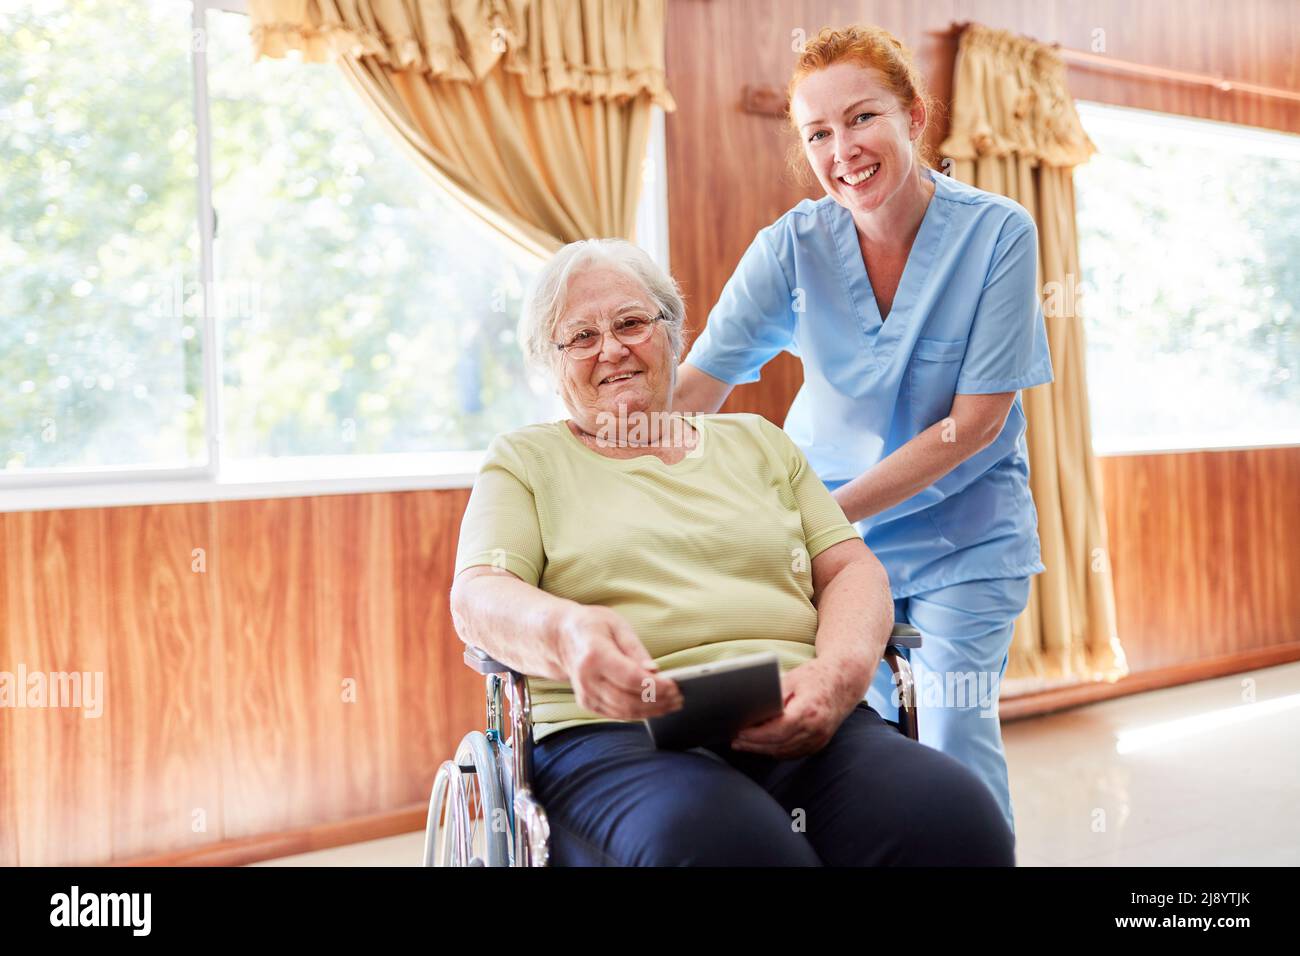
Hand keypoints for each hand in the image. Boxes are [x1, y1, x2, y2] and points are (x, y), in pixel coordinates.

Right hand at [556, 605, 682, 719]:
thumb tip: (654, 671)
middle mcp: (587, 679)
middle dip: (658, 701)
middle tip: (679, 697)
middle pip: (628, 700)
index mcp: (594, 655)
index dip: (655, 686)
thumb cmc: (591, 626)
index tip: (675, 686)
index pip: (630, 678)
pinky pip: (617, 714)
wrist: (560, 637)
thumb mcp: (616, 625)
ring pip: (624, 711)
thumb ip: (635, 650)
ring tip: (672, 704)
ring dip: (651, 711)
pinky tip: (655, 707)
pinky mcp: (588, 703)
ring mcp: (585, 694)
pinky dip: (639, 713)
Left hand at [730, 659, 856, 758]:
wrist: (845, 681)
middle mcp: (816, 729)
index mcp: (809, 711)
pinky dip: (777, 750)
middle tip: (735, 741)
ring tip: (744, 744)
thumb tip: (753, 709)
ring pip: (785, 752)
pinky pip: (794, 752)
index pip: (778, 731)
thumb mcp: (792, 678)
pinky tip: (763, 745)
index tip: (739, 733)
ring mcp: (820, 739)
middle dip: (754, 745)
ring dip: (763, 750)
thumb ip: (774, 695)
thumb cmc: (816, 676)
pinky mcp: (819, 743)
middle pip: (779, 745)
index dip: (756, 735)